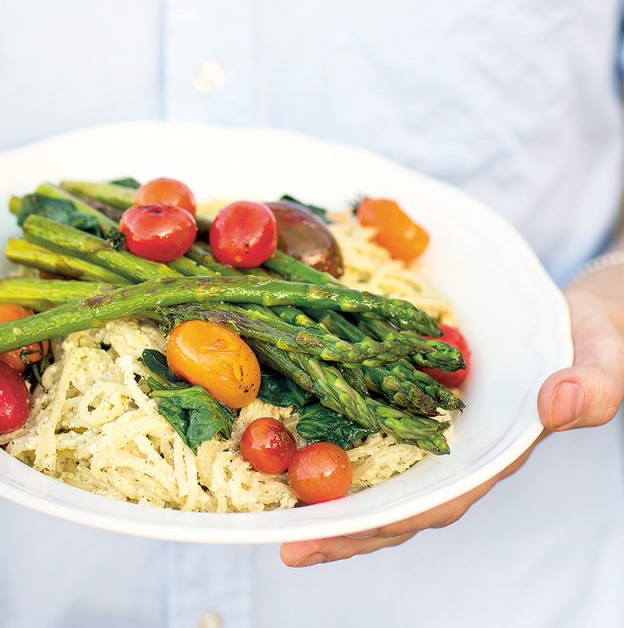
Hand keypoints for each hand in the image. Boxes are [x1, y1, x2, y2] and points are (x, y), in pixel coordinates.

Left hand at [280, 283, 623, 566]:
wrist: (567, 322)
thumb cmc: (586, 345)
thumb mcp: (599, 359)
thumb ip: (590, 385)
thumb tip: (560, 402)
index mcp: (492, 458)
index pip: (440, 501)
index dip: (391, 522)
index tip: (342, 538)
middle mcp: (454, 456)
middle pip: (396, 503)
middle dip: (346, 528)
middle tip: (290, 548)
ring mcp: (430, 434)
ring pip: (377, 476)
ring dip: (331, 497)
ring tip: (279, 519)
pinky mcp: (412, 404)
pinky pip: (370, 428)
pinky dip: (334, 441)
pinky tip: (295, 447)